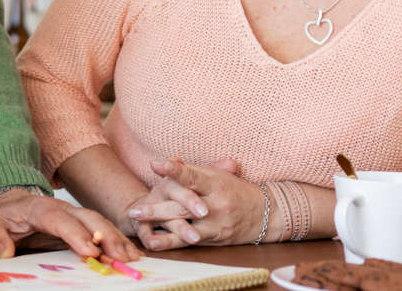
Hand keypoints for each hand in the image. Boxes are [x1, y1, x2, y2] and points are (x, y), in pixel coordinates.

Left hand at [0, 189, 141, 262]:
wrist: (11, 205)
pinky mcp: (82, 223)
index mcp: (39, 209)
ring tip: (132, 258)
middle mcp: (62, 208)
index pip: (60, 220)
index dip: (76, 235)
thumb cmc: (2, 218)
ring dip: (116, 239)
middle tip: (120, 257)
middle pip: (88, 218)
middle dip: (106, 236)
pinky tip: (131, 254)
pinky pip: (103, 229)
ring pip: (99, 223)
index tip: (90, 252)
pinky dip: (118, 240)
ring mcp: (74, 214)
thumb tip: (4, 253)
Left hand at [130, 158, 267, 249]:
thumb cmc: (236, 190)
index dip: (175, 171)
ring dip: (160, 225)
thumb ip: (193, 170)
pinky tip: (155, 242)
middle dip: (157, 208)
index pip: (193, 176)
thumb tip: (171, 160)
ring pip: (184, 224)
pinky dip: (172, 241)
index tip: (156, 165)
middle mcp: (215, 203)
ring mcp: (215, 222)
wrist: (266, 213)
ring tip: (139, 226)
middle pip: (183, 205)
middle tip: (135, 210)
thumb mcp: (218, 175)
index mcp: (215, 182)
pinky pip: (190, 241)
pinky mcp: (214, 238)